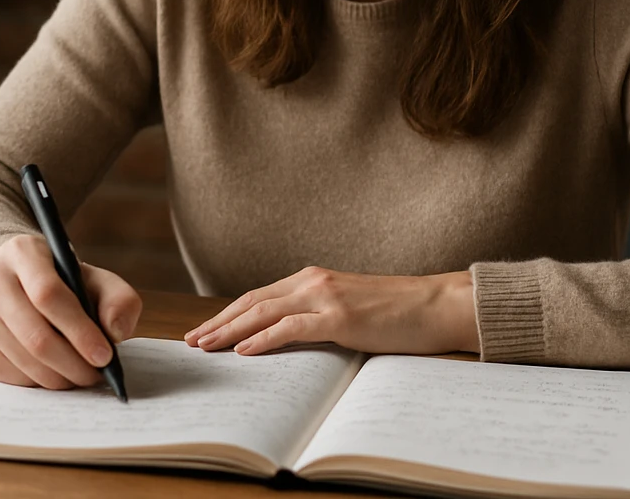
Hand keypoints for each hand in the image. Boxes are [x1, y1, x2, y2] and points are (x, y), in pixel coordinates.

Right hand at [0, 234, 142, 389]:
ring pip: (22, 359)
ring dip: (59, 377)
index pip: (47, 294)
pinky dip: (39, 382)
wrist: (34, 287)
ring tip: (84, 375)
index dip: (78, 329)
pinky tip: (58, 374)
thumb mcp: (100, 280)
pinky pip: (10, 374)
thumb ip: (119, 300)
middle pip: (34, 334)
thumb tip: (116, 333)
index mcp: (22, 252)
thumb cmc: (71, 284)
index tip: (104, 355)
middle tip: (97, 375)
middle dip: (72, 362)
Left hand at [183, 266, 477, 356]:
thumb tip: (290, 336)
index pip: (258, 296)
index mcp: (313, 278)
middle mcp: (313, 280)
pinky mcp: (341, 316)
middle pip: (252, 301)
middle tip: (191, 341)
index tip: (204, 330)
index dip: (227, 313)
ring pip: (263, 312)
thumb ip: (319, 315)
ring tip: (205, 346)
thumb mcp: (350, 308)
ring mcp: (326, 296)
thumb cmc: (399, 312)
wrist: (438, 304)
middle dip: (217, 322)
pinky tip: (244, 350)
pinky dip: (264, 338)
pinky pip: (292, 328)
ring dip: (229, 331)